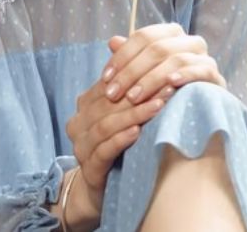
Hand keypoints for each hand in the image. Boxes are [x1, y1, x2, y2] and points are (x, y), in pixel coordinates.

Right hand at [64, 72, 177, 212]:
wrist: (103, 189)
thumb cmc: (118, 145)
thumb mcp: (123, 115)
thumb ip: (130, 89)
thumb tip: (142, 57)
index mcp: (84, 106)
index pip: (109, 85)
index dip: (136, 77)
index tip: (163, 70)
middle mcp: (78, 124)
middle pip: (108, 104)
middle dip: (140, 94)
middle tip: (167, 86)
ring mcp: (81, 147)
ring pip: (105, 125)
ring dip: (134, 114)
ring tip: (159, 106)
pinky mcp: (89, 169)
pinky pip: (103, 150)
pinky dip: (121, 139)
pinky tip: (138, 132)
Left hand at [99, 22, 226, 106]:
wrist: (197, 108)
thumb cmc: (164, 88)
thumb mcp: (143, 73)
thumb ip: (130, 57)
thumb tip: (113, 41)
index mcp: (172, 34)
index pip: (143, 36)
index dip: (122, 56)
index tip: (105, 78)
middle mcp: (190, 41)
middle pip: (157, 48)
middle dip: (131, 72)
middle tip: (113, 94)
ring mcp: (205, 57)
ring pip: (175, 59)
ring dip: (151, 79)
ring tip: (133, 97)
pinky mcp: (215, 76)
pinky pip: (200, 70)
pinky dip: (184, 75)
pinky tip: (169, 85)